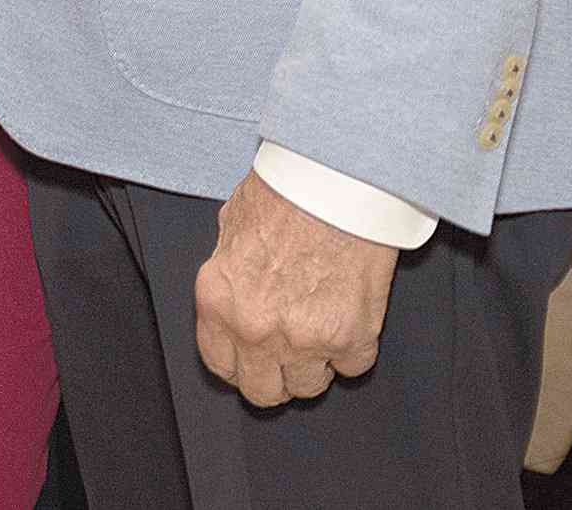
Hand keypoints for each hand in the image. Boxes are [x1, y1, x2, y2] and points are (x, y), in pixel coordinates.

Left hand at [193, 170, 396, 406]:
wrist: (337, 182)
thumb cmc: (286, 192)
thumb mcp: (232, 225)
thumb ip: (230, 267)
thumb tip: (237, 284)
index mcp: (219, 300)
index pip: (219, 363)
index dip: (238, 363)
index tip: (251, 358)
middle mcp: (255, 329)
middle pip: (262, 390)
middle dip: (275, 376)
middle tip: (287, 355)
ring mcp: (304, 340)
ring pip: (308, 387)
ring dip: (315, 365)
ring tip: (320, 332)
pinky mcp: (351, 338)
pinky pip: (352, 368)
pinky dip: (352, 350)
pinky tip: (349, 319)